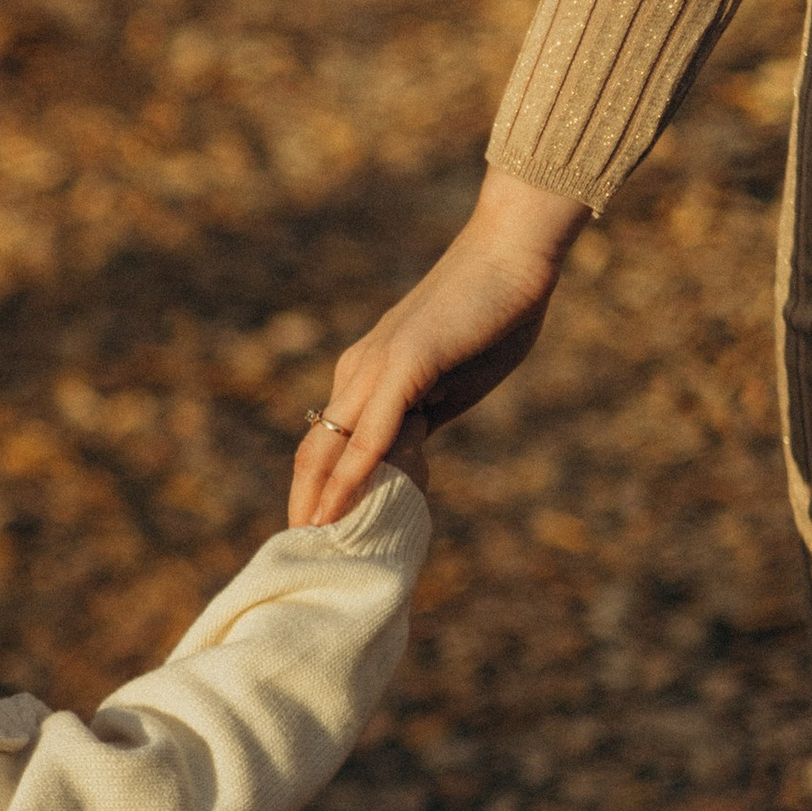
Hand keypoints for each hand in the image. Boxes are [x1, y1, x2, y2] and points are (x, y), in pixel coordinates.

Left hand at [288, 170, 589, 526]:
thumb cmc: (490, 315)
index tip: (316, 535)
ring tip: (310, 548)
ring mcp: (377, 368)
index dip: (317, 490)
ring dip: (318, 500)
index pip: (327, 443)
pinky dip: (351, 476)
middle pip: (313, 449)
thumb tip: (406, 465)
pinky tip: (338, 509)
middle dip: (303, 504)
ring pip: (330, 445)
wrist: (511, 254)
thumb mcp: (449, 384)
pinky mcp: (403, 365)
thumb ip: (422, 422)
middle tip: (299, 556)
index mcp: (366, 375)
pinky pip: (370, 433)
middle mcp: (358, 371)